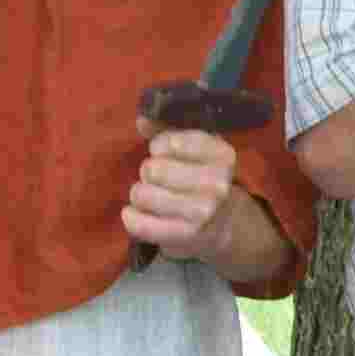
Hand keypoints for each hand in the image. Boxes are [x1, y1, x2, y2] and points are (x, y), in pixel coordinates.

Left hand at [124, 122, 247, 263]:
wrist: (221, 226)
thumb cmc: (200, 179)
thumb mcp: (194, 150)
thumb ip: (166, 131)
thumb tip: (142, 120)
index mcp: (222, 156)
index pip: (170, 141)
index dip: (160, 146)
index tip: (164, 152)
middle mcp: (218, 184)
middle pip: (153, 168)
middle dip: (149, 172)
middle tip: (158, 179)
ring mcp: (203, 212)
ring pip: (143, 194)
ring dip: (141, 194)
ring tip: (151, 197)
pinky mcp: (186, 235)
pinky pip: (140, 224)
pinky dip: (131, 217)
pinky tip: (135, 213)